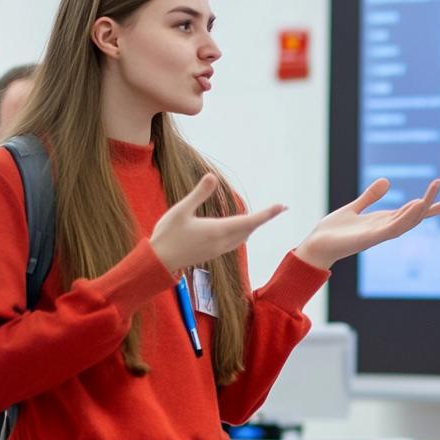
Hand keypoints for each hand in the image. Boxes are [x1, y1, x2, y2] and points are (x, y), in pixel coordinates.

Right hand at [150, 174, 284, 272]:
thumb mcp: (181, 211)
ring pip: (243, 237)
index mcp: (218, 230)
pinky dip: (242, 232)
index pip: (250, 221)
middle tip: (278, 208)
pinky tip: (237, 227)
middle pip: (250, 229)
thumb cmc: (167, 235)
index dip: (267, 214)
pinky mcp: (212, 253)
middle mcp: (222, 242)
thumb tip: (212, 176)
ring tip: (261, 216)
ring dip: (252, 226)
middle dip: (263, 218)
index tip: (282, 207)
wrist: (158, 263)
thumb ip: (198, 194)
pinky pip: (234, 242)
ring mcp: (218, 249)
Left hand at [296, 178, 439, 269]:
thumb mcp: (354, 208)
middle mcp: (385, 228)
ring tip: (432, 198)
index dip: (429, 206)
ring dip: (421, 211)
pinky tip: (415, 206)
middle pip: (414, 217)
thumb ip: (370, 196)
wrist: (315, 246)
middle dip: (432, 210)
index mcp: (382, 221)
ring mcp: (379, 234)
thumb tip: (386, 181)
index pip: (411, 212)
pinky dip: (406, 217)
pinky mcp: (370, 237)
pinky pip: (393, 227)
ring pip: (407, 222)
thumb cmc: (332, 231)